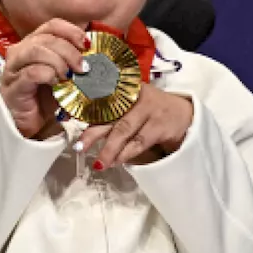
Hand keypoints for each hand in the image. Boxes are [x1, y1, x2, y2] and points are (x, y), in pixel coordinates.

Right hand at [0, 19, 88, 138]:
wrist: (31, 124)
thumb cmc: (47, 97)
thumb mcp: (64, 74)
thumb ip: (73, 60)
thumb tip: (94, 51)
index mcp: (33, 43)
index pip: (52, 25)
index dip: (71, 31)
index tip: (87, 45)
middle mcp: (19, 51)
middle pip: (46, 38)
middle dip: (69, 51)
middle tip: (83, 68)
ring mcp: (13, 68)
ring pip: (36, 51)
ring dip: (59, 62)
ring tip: (69, 76)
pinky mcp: (12, 86)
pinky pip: (32, 73)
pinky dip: (48, 76)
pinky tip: (56, 84)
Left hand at [75, 83, 193, 167]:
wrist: (185, 113)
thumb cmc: (149, 110)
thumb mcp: (129, 104)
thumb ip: (108, 111)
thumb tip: (79, 127)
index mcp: (123, 89)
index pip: (101, 98)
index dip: (84, 109)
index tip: (67, 119)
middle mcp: (135, 96)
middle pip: (110, 116)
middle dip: (92, 133)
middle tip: (79, 147)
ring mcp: (149, 109)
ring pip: (124, 131)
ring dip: (109, 149)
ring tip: (98, 164)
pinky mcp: (160, 125)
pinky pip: (139, 141)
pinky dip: (127, 153)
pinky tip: (118, 161)